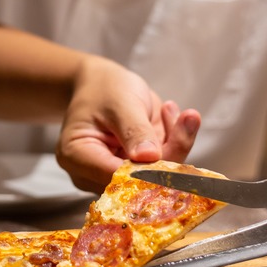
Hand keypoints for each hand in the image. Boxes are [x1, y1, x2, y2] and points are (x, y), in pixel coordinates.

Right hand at [56, 57, 199, 192]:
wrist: (102, 84)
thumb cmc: (103, 89)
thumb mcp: (119, 102)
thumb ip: (134, 130)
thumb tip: (150, 157)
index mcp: (78, 157)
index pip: (115, 176)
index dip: (147, 169)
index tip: (175, 143)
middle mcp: (94, 174)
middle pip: (139, 181)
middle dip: (170, 151)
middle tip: (188, 118)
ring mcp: (118, 175)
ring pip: (158, 177)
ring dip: (177, 143)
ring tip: (184, 113)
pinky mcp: (137, 171)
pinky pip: (164, 166)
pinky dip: (175, 141)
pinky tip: (171, 114)